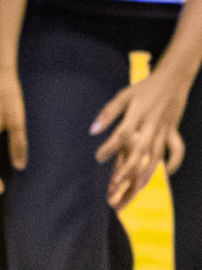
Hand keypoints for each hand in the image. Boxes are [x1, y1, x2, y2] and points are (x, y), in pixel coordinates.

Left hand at [92, 69, 189, 209]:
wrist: (174, 77)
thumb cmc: (144, 87)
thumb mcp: (124, 95)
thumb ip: (108, 113)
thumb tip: (92, 131)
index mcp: (139, 114)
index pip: (123, 133)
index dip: (110, 146)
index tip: (97, 158)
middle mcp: (153, 125)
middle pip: (140, 152)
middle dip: (127, 170)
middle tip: (114, 186)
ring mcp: (165, 130)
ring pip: (157, 157)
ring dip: (145, 175)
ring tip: (134, 191)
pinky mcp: (173, 131)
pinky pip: (177, 149)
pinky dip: (174, 161)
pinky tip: (165, 173)